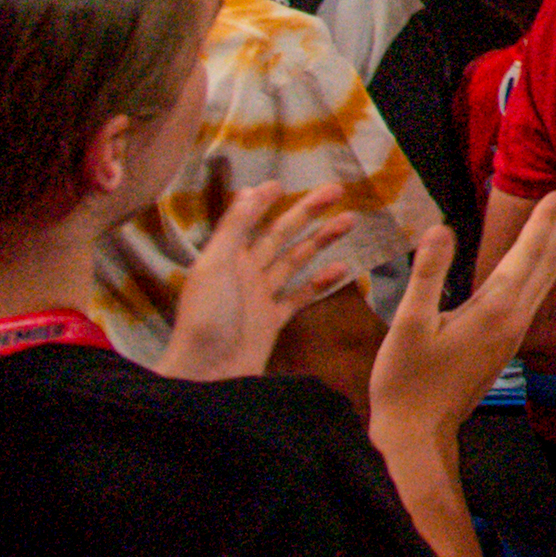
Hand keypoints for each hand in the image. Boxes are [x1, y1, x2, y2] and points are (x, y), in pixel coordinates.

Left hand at [159, 184, 368, 386]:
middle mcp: (244, 272)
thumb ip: (235, 228)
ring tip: (349, 221)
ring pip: (295, 260)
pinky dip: (321, 281)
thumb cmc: (206, 317)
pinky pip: (300, 295)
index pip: (247, 219)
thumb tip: (252, 189)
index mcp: (226, 256)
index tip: (282, 182)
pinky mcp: (273, 320)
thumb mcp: (216, 266)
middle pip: (279, 235)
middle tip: (336, 190)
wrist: (206, 374)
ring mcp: (261, 296)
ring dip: (321, 240)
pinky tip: (342, 268)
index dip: (264, 201)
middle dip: (306, 212)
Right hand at [365, 192, 555, 460]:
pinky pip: (536, 294)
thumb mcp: (409, 324)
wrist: (418, 433)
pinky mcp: (505, 343)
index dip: (544, 221)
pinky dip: (546, 268)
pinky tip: (543, 264)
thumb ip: (427, 274)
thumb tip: (441, 226)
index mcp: (495, 309)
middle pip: (547, 262)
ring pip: (545, 279)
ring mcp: (513, 333)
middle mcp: (515, 318)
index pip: (527, 254)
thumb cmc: (406, 380)